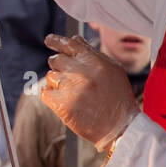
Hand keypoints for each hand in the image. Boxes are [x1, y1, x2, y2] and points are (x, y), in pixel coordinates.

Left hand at [40, 34, 140, 149]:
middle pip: (56, 59)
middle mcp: (82, 72)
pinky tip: (65, 100)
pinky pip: (45, 92)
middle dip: (59, 66)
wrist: (120, 127)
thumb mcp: (112, 70)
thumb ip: (92, 53)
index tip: (49, 40)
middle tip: (71, 78)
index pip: (70, 44)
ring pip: (50, 76)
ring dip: (58, 83)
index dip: (56, 41)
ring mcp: (70, 88)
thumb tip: (73, 39)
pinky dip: (51, 96)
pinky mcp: (62, 104)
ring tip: (75, 93)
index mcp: (95, 62)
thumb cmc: (117, 98)